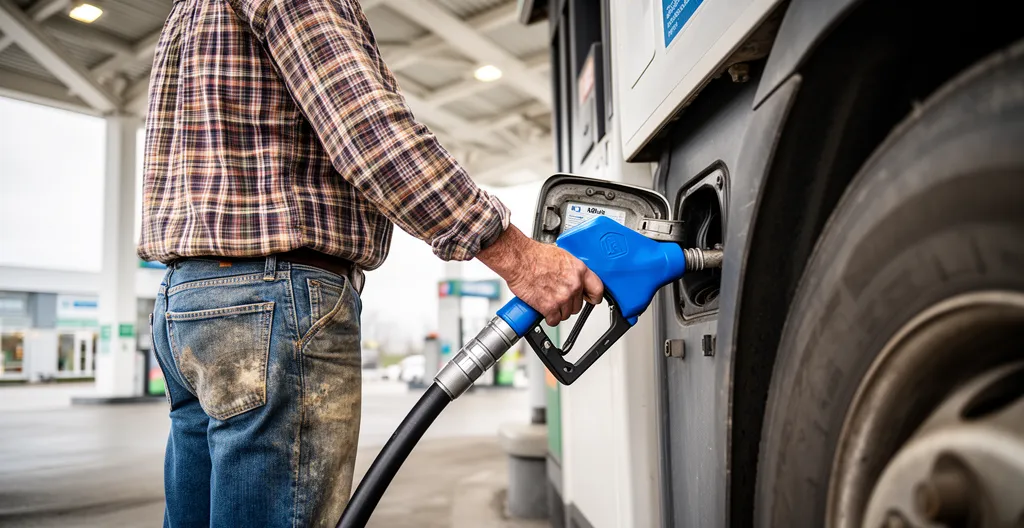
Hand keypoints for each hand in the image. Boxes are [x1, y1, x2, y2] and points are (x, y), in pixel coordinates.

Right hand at [477, 225, 603, 325]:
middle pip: (578, 305)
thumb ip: (572, 270)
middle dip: (569, 303)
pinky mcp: (550, 307)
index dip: (594, 297)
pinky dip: (548, 317)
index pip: (598, 290)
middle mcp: (573, 285)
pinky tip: (543, 309)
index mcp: (579, 271)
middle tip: (558, 296)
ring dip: (558, 311)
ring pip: (566, 314)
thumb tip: (574, 277)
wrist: (519, 259)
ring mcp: (562, 297)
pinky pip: (554, 320)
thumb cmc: (535, 255)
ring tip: (548, 300)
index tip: (590, 299)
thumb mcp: (562, 256)